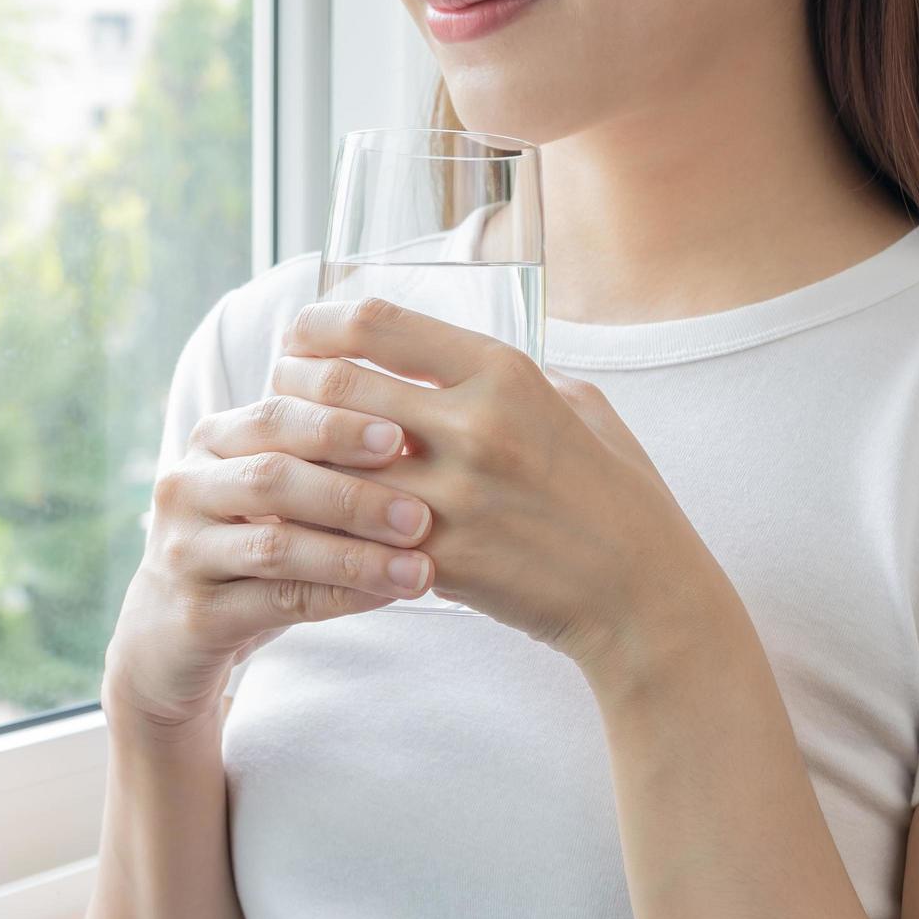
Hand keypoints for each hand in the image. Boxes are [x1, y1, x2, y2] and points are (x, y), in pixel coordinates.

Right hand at [104, 391, 436, 735]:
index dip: (338, 424)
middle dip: (353, 493)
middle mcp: (187, 487)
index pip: (276, 415)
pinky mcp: (195, 615)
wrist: (169, 633)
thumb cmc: (247, 543)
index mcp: (212, 439)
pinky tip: (387, 597)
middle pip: (272, 477)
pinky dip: (340, 598)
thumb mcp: (276, 491)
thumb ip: (325, 461)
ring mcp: (183, 552)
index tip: (402, 437)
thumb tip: (423, 440)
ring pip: (275, 547)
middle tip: (421, 514)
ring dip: (355, 557)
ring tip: (418, 569)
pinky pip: (278, 602)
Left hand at [272, 297, 731, 669]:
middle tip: (277, 395)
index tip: (300, 337)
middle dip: (289, 385)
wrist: (642, 595)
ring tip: (284, 455)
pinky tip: (309, 517)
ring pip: (329, 462)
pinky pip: (352, 532)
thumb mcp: (580, 406)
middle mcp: (475, 426)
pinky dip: (322, 521)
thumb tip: (452, 355)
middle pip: (335, 385)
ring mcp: (455, 498)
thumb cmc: (617, 495)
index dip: (319, 324)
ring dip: (296, 456)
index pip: (378, 323)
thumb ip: (515, 374)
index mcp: (504, 373)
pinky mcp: (441, 562)